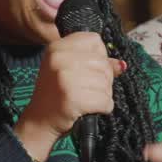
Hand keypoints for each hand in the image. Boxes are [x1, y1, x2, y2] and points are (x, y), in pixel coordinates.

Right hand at [14, 33, 125, 161]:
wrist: (40, 121)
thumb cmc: (56, 95)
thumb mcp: (69, 71)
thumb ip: (96, 63)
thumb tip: (122, 65)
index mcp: (57, 48)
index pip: (94, 40)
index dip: (99, 55)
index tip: (91, 69)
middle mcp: (60, 59)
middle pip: (103, 62)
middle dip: (104, 79)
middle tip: (90, 89)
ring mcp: (66, 78)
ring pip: (106, 82)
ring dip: (104, 95)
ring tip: (89, 100)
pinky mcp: (74, 98)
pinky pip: (105, 100)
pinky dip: (104, 107)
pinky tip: (91, 109)